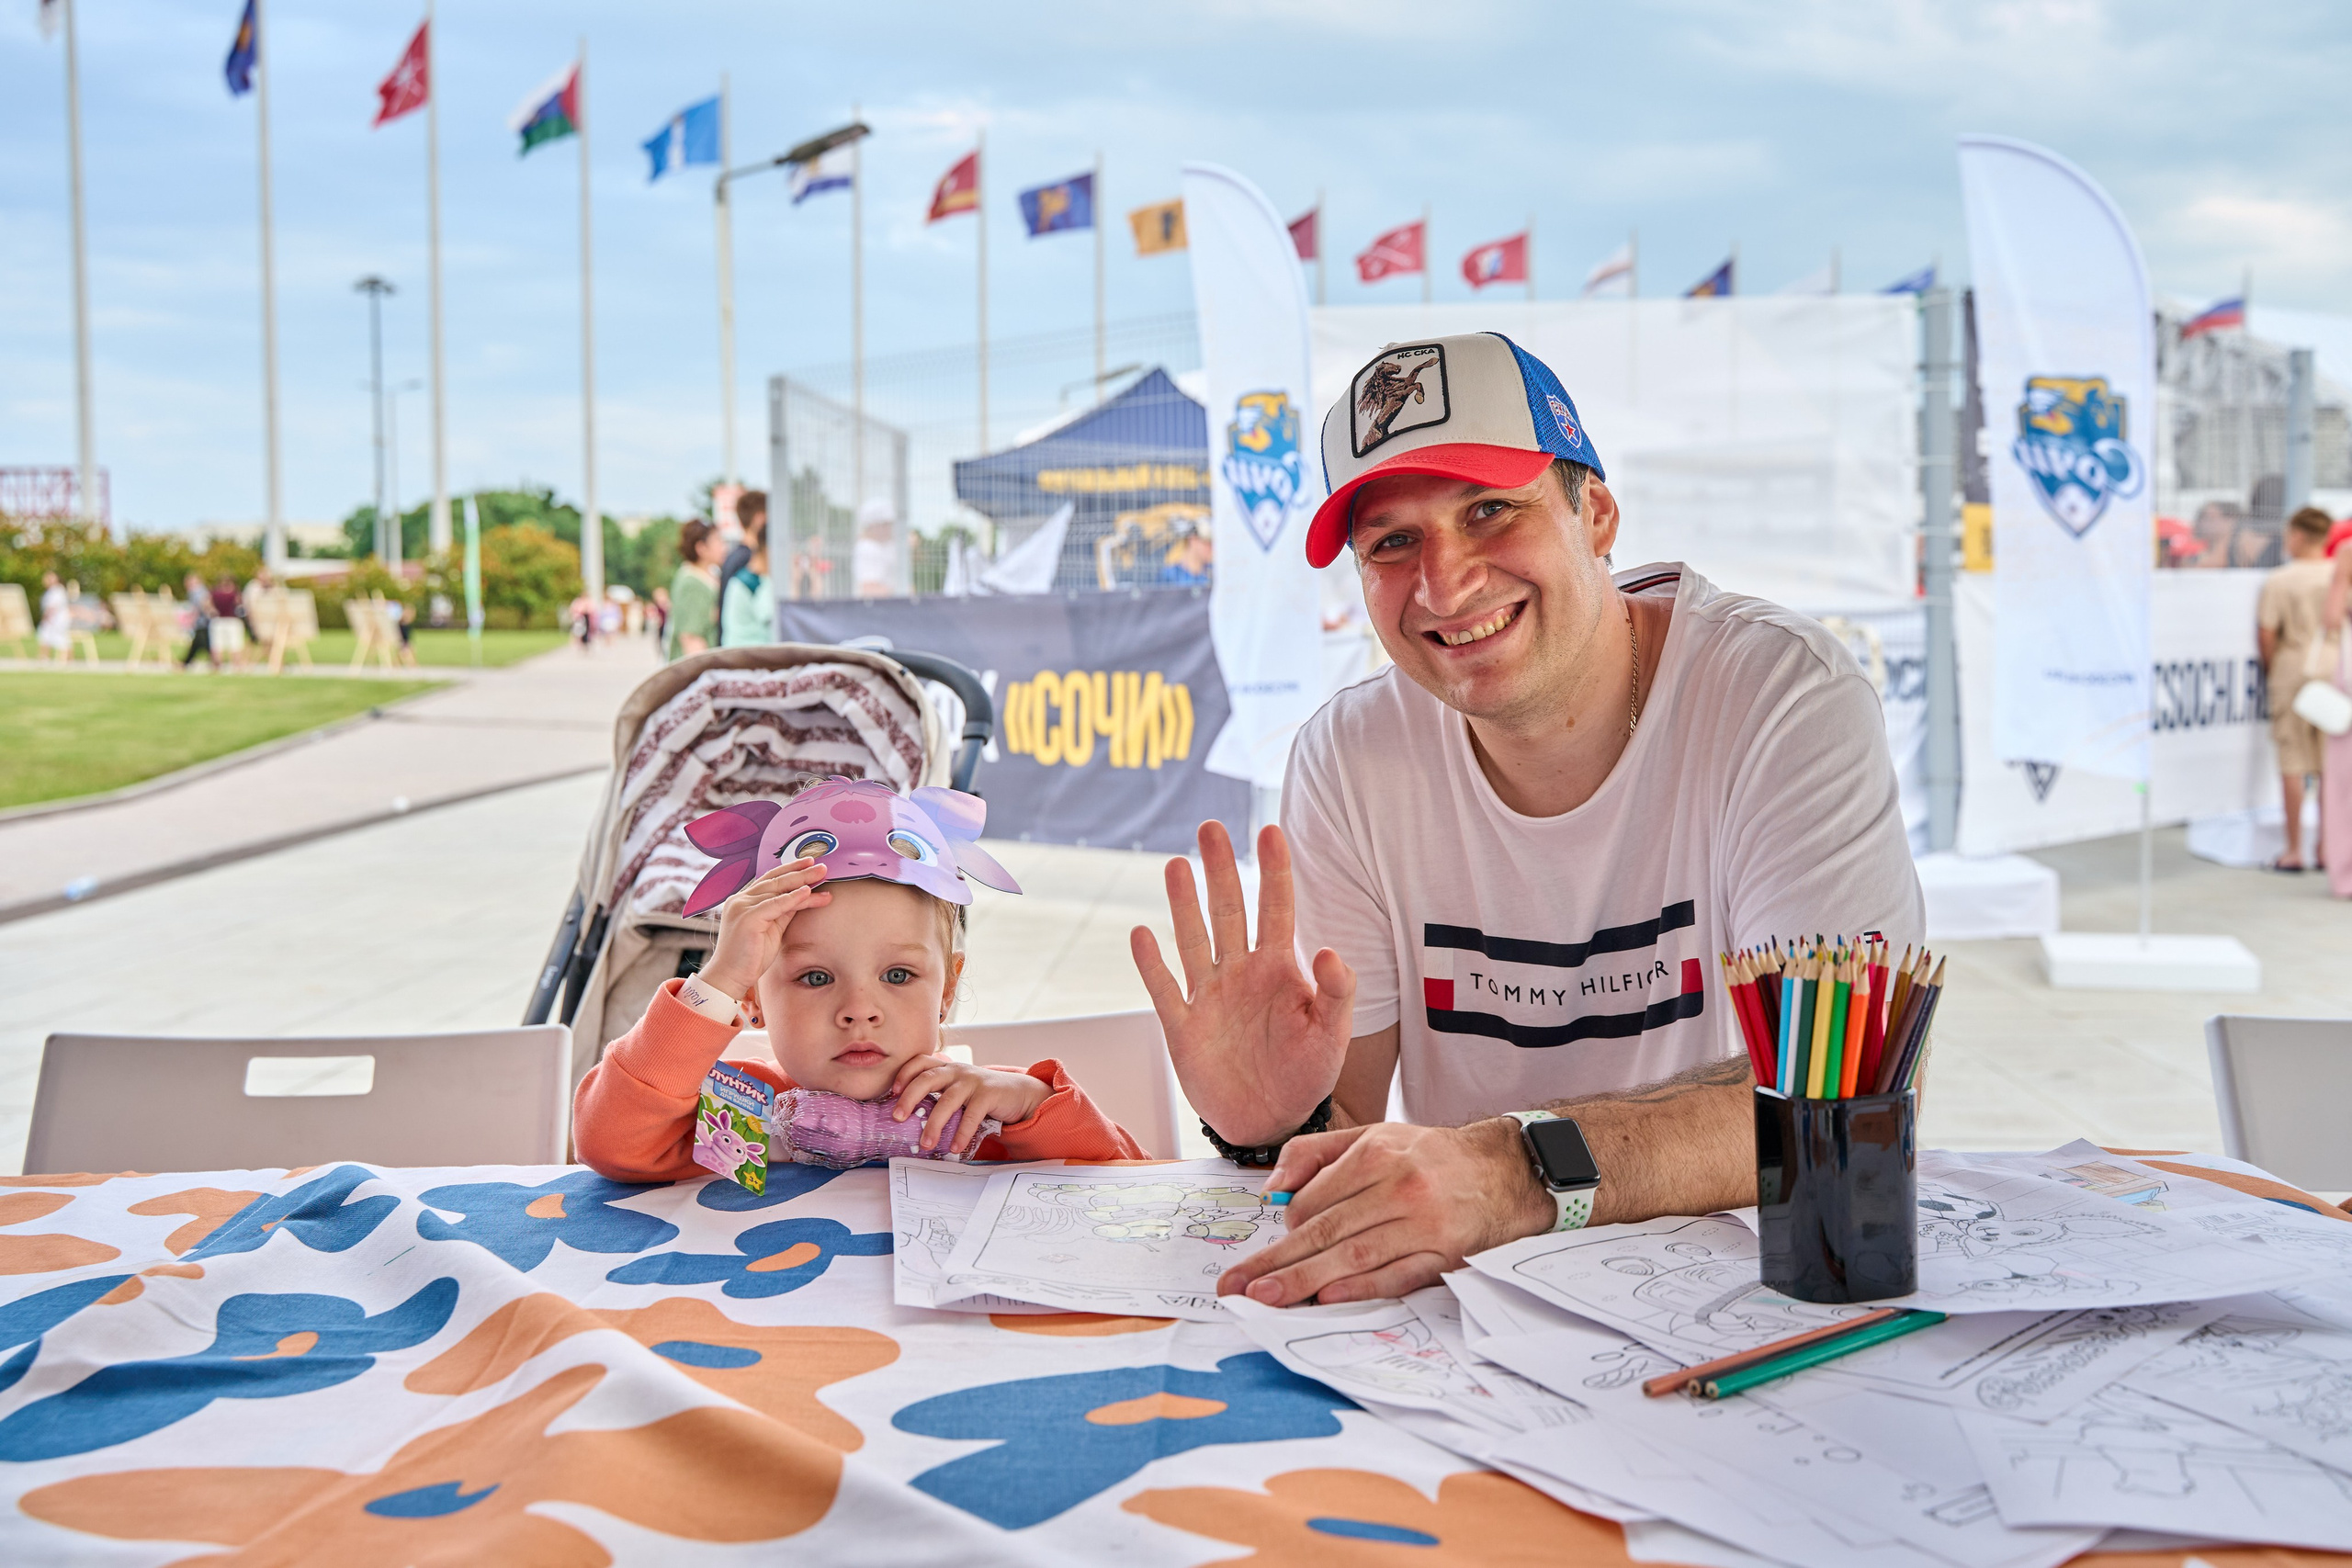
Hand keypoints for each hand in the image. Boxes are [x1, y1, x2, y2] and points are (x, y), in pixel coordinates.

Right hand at [695, 858, 830, 999]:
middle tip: (823, 866)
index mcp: (743, 900)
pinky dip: (792, 898)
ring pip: (777, 889)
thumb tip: (803, 896)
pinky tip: (808, 891)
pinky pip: (775, 904)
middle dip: (801, 871)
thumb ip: (783, 911)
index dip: (790, 869)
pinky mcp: (747, 918)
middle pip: (775, 880)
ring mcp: (742, 907)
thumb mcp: (771, 928)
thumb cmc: (750, 956)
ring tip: (823, 875)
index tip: (810, 864)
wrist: (730, 977)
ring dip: (802, 881)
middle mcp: (740, 900)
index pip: (770, 879)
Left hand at [889, 1055, 1048, 1154]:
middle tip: (898, 1117)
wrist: (1018, 1093)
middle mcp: (957, 1070)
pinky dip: (962, 1132)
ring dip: (934, 1124)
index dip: (904, 1074)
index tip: (892, 1092)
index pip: (920, 1062)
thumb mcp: (959, 1090)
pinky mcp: (989, 1094)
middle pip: (927, 1078)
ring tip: (926, 1144)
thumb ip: (940, 1096)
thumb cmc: (982, 1095)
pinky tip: (955, 1147)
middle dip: (909, 1097)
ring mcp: (973, 1081)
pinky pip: (972, 1115)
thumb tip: (911, 1121)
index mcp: (947, 1068)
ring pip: (947, 1100)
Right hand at [1129, 822, 1356, 1145]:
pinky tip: (1142, 933)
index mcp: (1279, 969)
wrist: (1270, 1121)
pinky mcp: (1182, 1027)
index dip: (1273, 871)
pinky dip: (1152, 964)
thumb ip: (1337, 993)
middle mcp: (1240, 973)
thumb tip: (1330, 949)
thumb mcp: (1333, 1034)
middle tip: (1211, 827)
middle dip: (1221, 869)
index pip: (1276, 909)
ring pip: (1193, 940)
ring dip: (1184, 904)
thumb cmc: (1306, 1073)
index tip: (1271, 831)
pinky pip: (1164, 989)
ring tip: (1177, 865)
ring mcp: (1209, 997)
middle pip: (1228, 911)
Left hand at [1216, 1118, 1551, 1305]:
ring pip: (1355, 1256)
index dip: (1285, 1228)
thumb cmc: (1427, 1157)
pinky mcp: (1445, 1255)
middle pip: (1326, 1231)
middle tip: (1237, 1288)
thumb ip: (1315, 1154)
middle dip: (1276, 1263)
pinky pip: (1397, 1277)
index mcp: (1376, 1154)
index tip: (1268, 1250)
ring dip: (1306, 1281)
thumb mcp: (1373, 1136)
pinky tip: (1329, 1299)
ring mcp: (1424, 1223)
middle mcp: (1398, 1187)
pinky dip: (1362, 1289)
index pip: (1313, 1199)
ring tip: (1268, 1299)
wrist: (1502, 1170)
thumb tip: (1271, 1192)